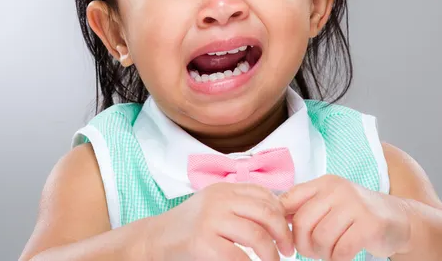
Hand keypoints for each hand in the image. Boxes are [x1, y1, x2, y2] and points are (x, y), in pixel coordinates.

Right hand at [143, 182, 294, 260]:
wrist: (152, 239)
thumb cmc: (188, 227)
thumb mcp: (214, 206)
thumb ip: (239, 206)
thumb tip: (278, 218)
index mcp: (224, 188)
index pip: (265, 195)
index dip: (282, 213)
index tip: (288, 230)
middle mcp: (219, 199)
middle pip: (266, 212)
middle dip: (283, 233)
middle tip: (289, 249)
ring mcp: (210, 218)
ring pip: (257, 235)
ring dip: (271, 253)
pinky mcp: (202, 241)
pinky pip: (238, 256)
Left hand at [280, 175, 411, 260]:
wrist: (398, 219)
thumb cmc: (357, 214)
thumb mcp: (331, 202)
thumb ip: (306, 206)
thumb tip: (276, 220)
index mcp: (324, 183)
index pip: (289, 200)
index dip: (283, 223)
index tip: (287, 238)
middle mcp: (338, 189)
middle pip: (303, 222)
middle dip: (303, 245)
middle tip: (312, 252)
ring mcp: (355, 205)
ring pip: (321, 238)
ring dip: (322, 254)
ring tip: (330, 253)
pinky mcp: (370, 224)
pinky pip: (341, 250)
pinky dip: (338, 259)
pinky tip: (343, 255)